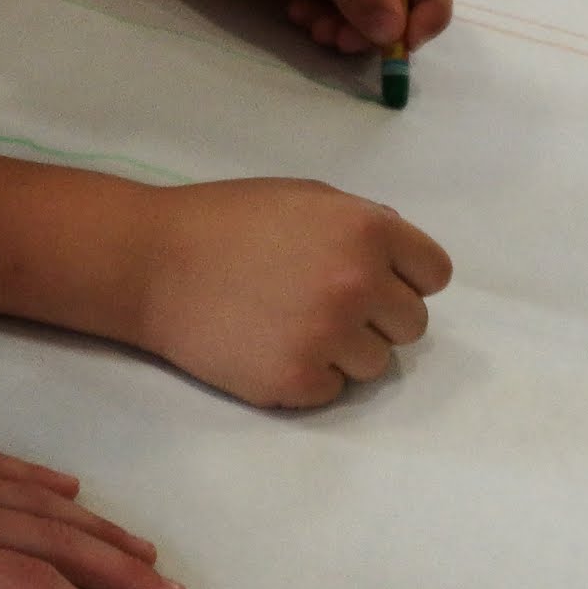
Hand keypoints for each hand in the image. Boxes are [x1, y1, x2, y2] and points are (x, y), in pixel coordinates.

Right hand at [124, 179, 452, 409]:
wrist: (153, 263)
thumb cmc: (228, 221)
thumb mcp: (306, 198)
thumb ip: (362, 222)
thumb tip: (401, 255)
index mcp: (368, 231)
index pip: (434, 275)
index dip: (405, 277)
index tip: (374, 280)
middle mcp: (359, 284)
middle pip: (412, 325)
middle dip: (376, 317)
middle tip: (322, 304)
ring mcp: (330, 336)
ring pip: (376, 364)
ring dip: (344, 350)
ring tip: (291, 324)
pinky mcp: (298, 381)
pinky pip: (335, 391)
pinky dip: (310, 376)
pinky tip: (270, 346)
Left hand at [136, 0, 451, 55]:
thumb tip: (394, 33)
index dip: (425, 11)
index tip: (403, 44)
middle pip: (408, 0)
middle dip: (377, 26)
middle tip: (341, 41)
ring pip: (378, 17)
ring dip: (348, 29)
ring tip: (313, 25)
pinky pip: (349, 20)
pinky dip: (328, 24)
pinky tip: (299, 12)